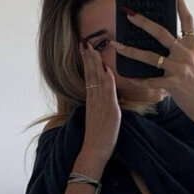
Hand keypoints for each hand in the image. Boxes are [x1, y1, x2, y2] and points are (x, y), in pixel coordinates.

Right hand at [79, 38, 120, 158]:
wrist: (94, 150)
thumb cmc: (98, 136)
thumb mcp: (98, 116)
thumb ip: (99, 103)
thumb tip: (102, 93)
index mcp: (92, 100)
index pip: (88, 76)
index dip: (87, 62)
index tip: (84, 50)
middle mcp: (94, 99)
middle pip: (90, 74)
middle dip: (88, 57)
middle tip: (84, 43)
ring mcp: (100, 103)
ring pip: (96, 79)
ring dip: (95, 62)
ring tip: (91, 48)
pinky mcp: (109, 110)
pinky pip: (107, 91)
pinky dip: (106, 79)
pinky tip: (105, 68)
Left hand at [108, 0, 193, 126]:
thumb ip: (183, 49)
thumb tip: (167, 39)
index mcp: (193, 46)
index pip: (187, 19)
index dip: (181, 3)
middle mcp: (187, 53)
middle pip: (162, 32)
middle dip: (143, 21)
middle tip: (129, 13)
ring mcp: (179, 68)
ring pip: (150, 56)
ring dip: (130, 50)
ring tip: (116, 44)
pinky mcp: (173, 83)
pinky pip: (150, 80)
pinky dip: (137, 78)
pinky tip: (127, 76)